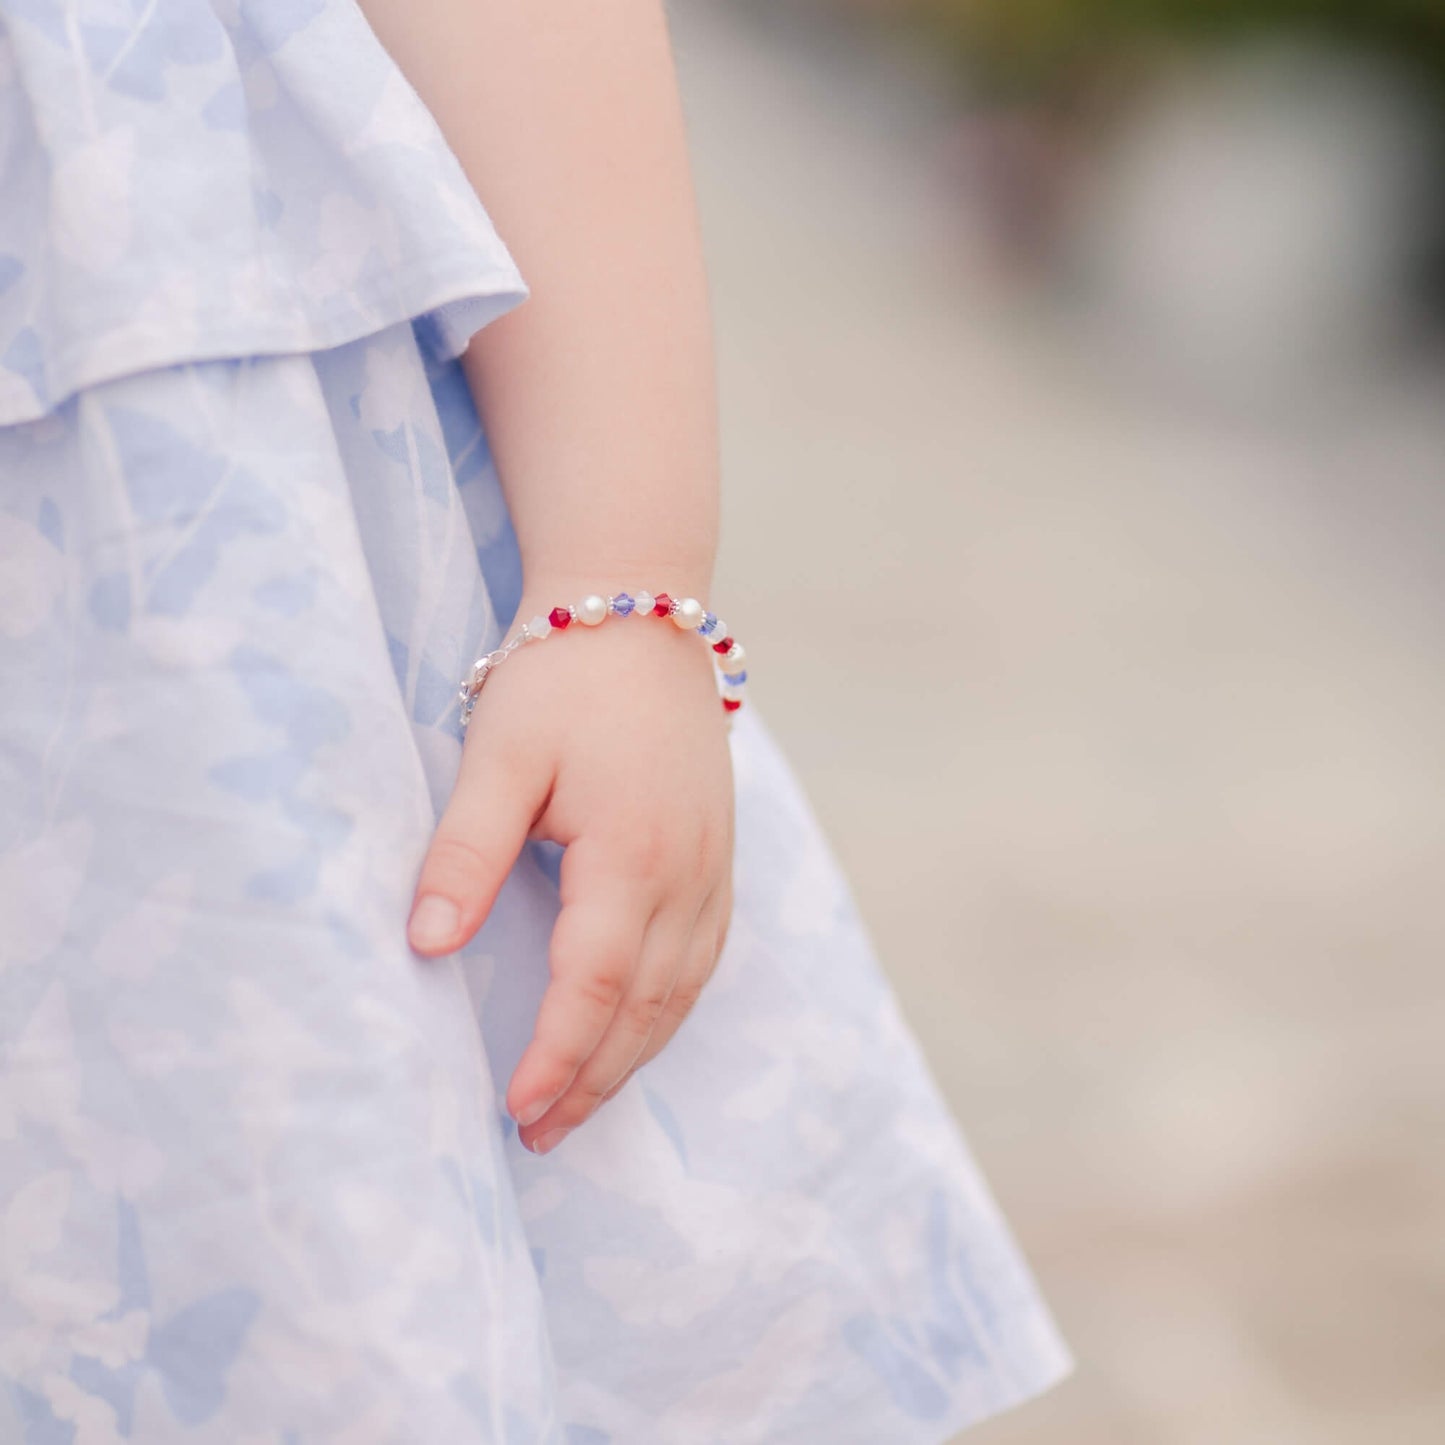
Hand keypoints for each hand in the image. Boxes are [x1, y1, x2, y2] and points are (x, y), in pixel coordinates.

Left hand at [406, 587, 734, 1152]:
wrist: (641, 613)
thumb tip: (428, 945)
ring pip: (683, 992)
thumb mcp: (498, 755)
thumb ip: (465, 851)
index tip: (513, 1112)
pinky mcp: (719, 856)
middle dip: (593, 1079)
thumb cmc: (562, 681)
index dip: (555, 1058)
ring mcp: (714, 867)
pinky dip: (670, 1011)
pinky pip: (705, 958)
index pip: (593, 986)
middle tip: (539, 1136)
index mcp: (632, 855)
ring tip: (581, 1105)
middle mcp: (688, 873)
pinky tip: (638, 1031)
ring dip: (634, 1056)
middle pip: (646, 1008)